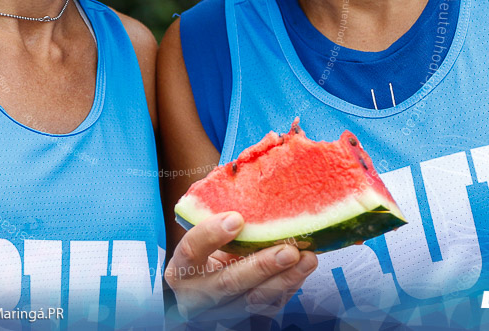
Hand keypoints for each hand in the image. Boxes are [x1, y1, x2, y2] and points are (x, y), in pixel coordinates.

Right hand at [164, 212, 318, 323]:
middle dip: (261, 266)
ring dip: (285, 279)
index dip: (211, 235)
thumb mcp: (200, 237)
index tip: (236, 218)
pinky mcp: (244, 318)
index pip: (190, 252)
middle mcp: (198, 296)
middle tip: (288, 250)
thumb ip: (214, 215)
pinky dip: (290, 285)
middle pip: (228, 283)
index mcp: (181, 270)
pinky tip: (304, 268)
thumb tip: (242, 172)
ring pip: (255, 300)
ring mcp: (222, 312)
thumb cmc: (204, 252)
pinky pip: (270, 306)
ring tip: (307, 259)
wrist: (202, 289)